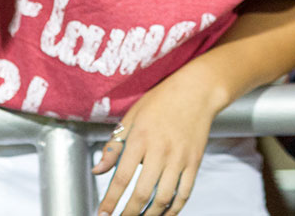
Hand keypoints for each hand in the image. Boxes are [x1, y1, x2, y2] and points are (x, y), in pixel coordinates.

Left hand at [93, 67, 221, 215]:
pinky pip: (185, 193)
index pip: (122, 177)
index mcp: (140, 138)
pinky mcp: (194, 162)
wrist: (197, 91)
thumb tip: (97, 171)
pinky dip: (174, 209)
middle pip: (142, 193)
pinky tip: (164, 214)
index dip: (111, 200)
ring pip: (164, 198)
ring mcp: (179, 158)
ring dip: (151, 215)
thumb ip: (114, 146)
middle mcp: (160, 150)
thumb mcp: (131, 116)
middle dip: (128, 213)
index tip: (103, 214)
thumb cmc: (161, 101)